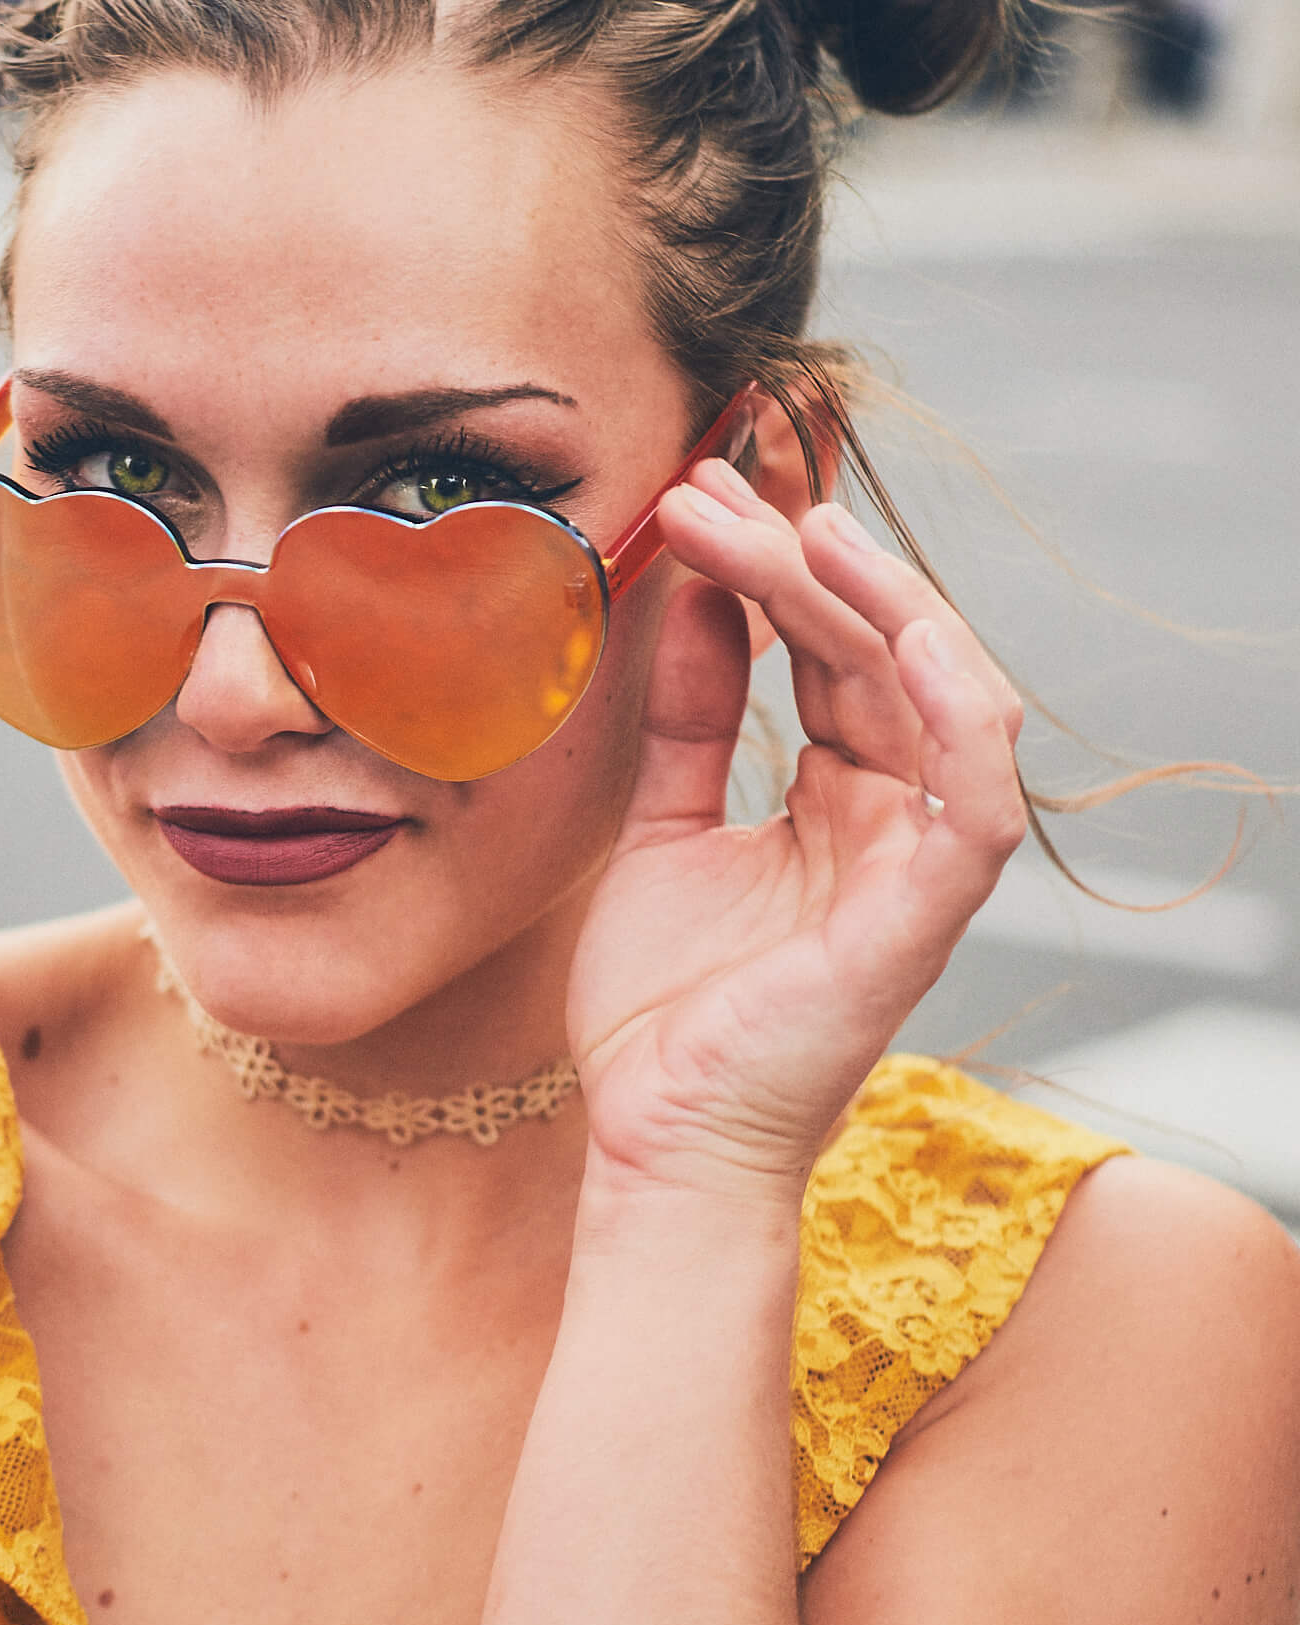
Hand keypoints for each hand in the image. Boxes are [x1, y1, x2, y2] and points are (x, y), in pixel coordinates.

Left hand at [568, 458, 1025, 1197]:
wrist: (651, 1138)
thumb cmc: (662, 1010)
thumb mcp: (662, 828)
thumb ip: (694, 719)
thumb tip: (701, 596)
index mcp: (841, 803)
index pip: (833, 653)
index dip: (777, 566)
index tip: (702, 491)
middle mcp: (893, 823)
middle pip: (880, 656)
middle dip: (804, 559)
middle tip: (719, 486)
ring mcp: (915, 870)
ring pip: (942, 701)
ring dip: (874, 602)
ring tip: (794, 527)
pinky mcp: (921, 922)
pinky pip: (973, 803)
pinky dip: (951, 714)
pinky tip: (895, 636)